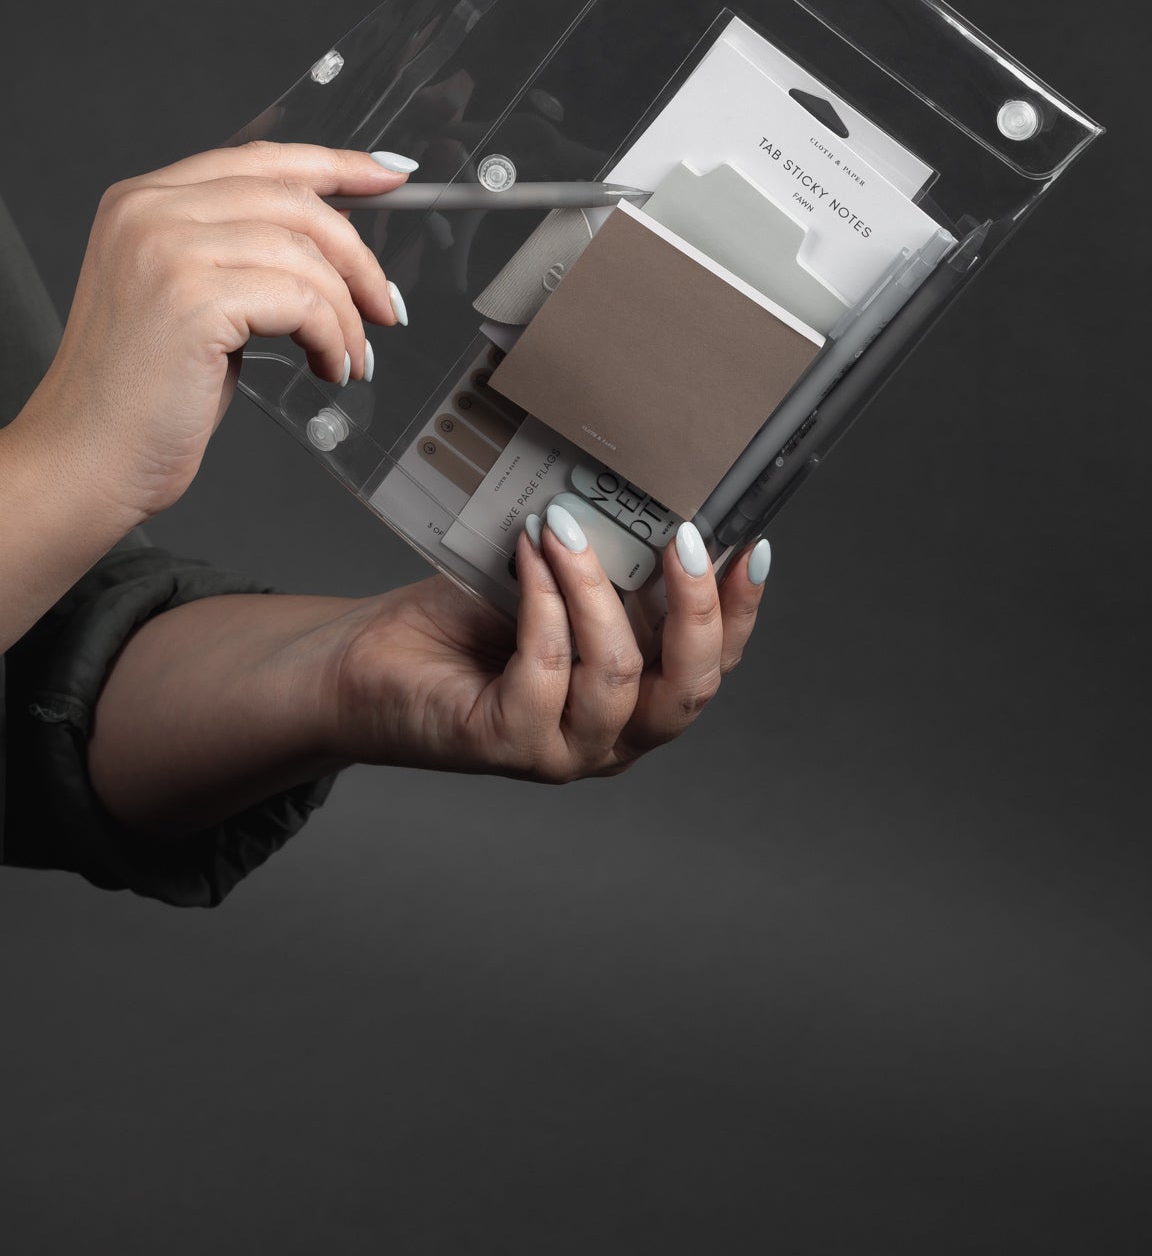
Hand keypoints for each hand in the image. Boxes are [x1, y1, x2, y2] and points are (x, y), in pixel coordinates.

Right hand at [12, 139, 414, 527]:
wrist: (82, 461)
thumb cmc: (135, 399)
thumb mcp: (191, 300)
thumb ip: (243, 255)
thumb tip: (329, 239)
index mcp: (143, 201)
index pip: (258, 160)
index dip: (334, 164)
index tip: (389, 176)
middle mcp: (150, 212)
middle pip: (293, 200)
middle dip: (357, 255)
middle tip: (384, 304)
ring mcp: (168, 250)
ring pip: (305, 254)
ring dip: (346, 312)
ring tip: (348, 356)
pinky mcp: (193, 299)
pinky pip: (302, 301)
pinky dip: (332, 338)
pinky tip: (328, 368)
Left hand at [327, 518, 772, 782]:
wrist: (365, 663)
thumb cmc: (461, 621)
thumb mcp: (553, 584)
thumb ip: (607, 568)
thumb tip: (652, 503)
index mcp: (637, 701)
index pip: (712, 665)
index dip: (740, 611)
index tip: (752, 545)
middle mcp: (612, 738)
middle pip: (689, 688)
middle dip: (694, 607)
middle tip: (680, 536)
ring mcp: (563, 751)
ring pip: (616, 676)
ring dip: (595, 588)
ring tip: (565, 524)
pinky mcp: (508, 746)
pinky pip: (547, 670)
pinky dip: (543, 603)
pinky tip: (527, 555)